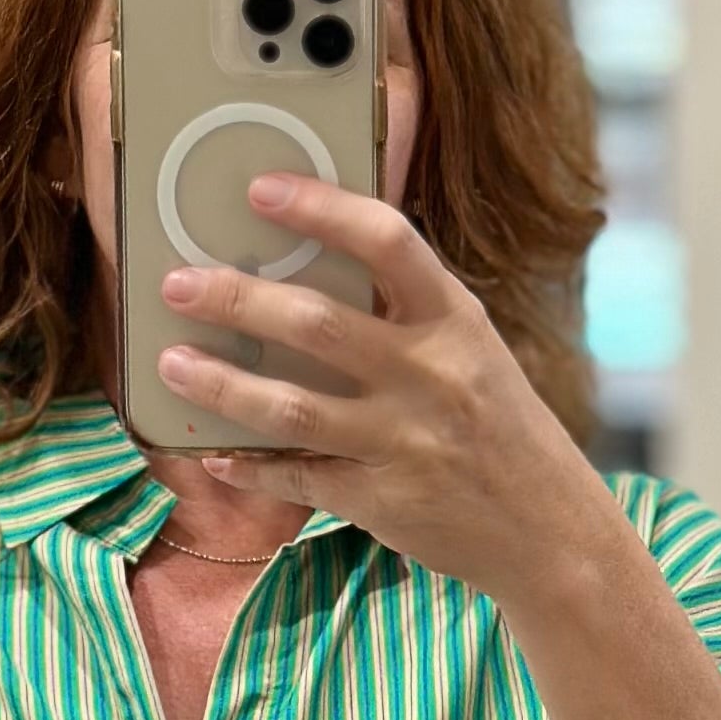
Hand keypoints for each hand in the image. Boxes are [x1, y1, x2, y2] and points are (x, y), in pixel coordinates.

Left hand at [153, 173, 614, 617]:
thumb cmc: (498, 424)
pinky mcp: (381, 500)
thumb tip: (310, 265)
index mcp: (455, 320)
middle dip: (235, 299)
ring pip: (290, 407)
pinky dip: (248, 465)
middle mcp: (430, 375)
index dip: (320, 210)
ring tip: (171, 363)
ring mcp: (403, 442)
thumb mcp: (473, 348)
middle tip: (177, 283)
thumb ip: (407, 310)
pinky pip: (296, 477)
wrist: (549, 529)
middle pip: (316, 323)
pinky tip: (212, 452)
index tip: (261, 190)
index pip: (387, 241)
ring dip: (220, 383)